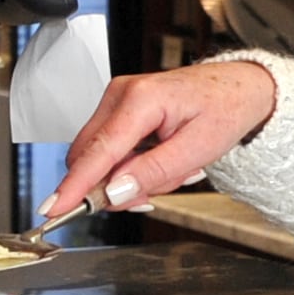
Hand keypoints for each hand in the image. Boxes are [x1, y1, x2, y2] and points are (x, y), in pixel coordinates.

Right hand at [40, 61, 278, 221]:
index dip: (75, 184)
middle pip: (91, 156)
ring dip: (128, 176)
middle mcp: (120, 94)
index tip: (55, 208)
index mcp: (141, 99)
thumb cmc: (224, 109)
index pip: (98, 151)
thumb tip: (115, 192)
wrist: (238, 86)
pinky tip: (160, 160)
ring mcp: (116, 99)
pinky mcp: (118, 108)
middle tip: (154, 194)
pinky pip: (108, 149)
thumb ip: (154, 172)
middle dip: (115, 185)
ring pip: (99, 156)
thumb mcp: (199, 149)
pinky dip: (130, 165)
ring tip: (171, 168)